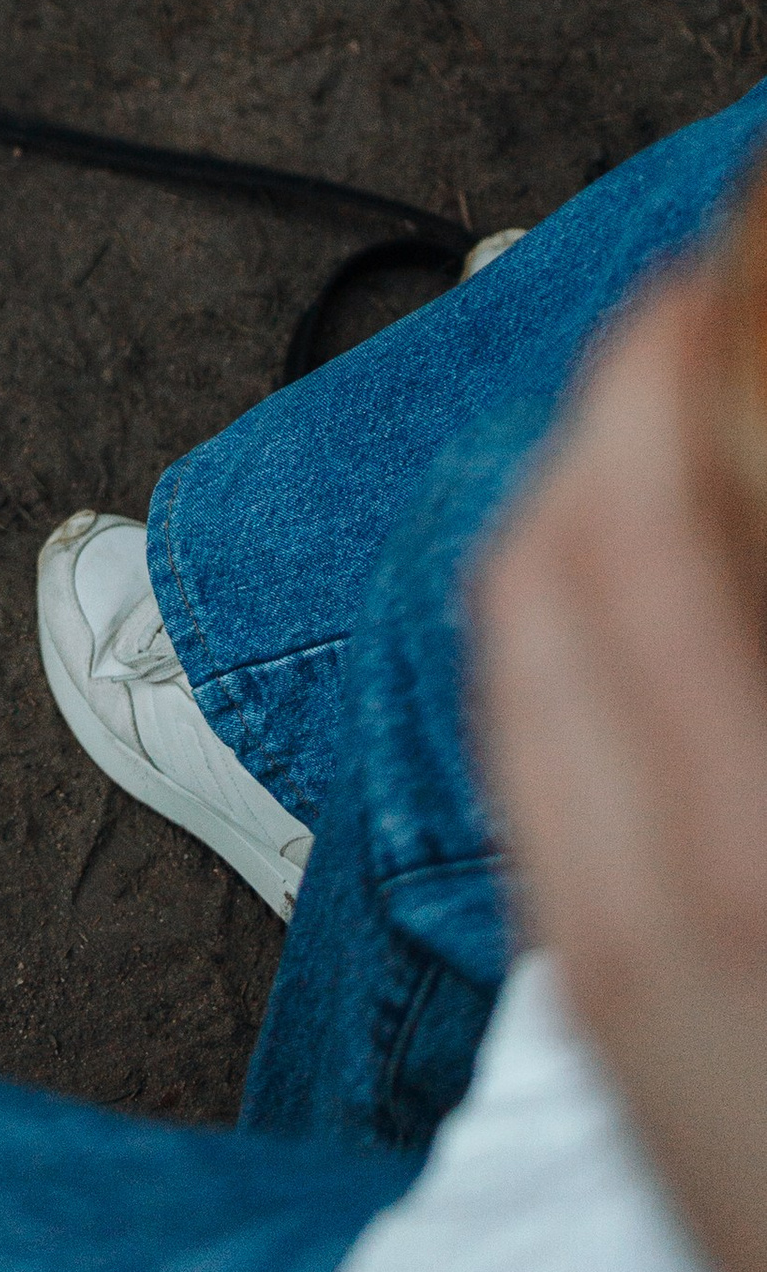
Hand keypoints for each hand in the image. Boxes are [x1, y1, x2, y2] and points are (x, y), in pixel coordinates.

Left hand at [474, 267, 766, 1271]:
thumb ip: (738, 645)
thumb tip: (722, 523)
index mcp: (749, 853)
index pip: (633, 523)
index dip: (672, 354)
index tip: (720, 260)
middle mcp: (639, 894)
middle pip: (553, 568)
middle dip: (621, 400)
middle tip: (708, 305)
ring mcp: (600, 956)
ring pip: (526, 659)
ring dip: (587, 504)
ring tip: (685, 420)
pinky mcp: (600, 1010)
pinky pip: (537, 761)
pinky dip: (574, 634)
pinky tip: (655, 606)